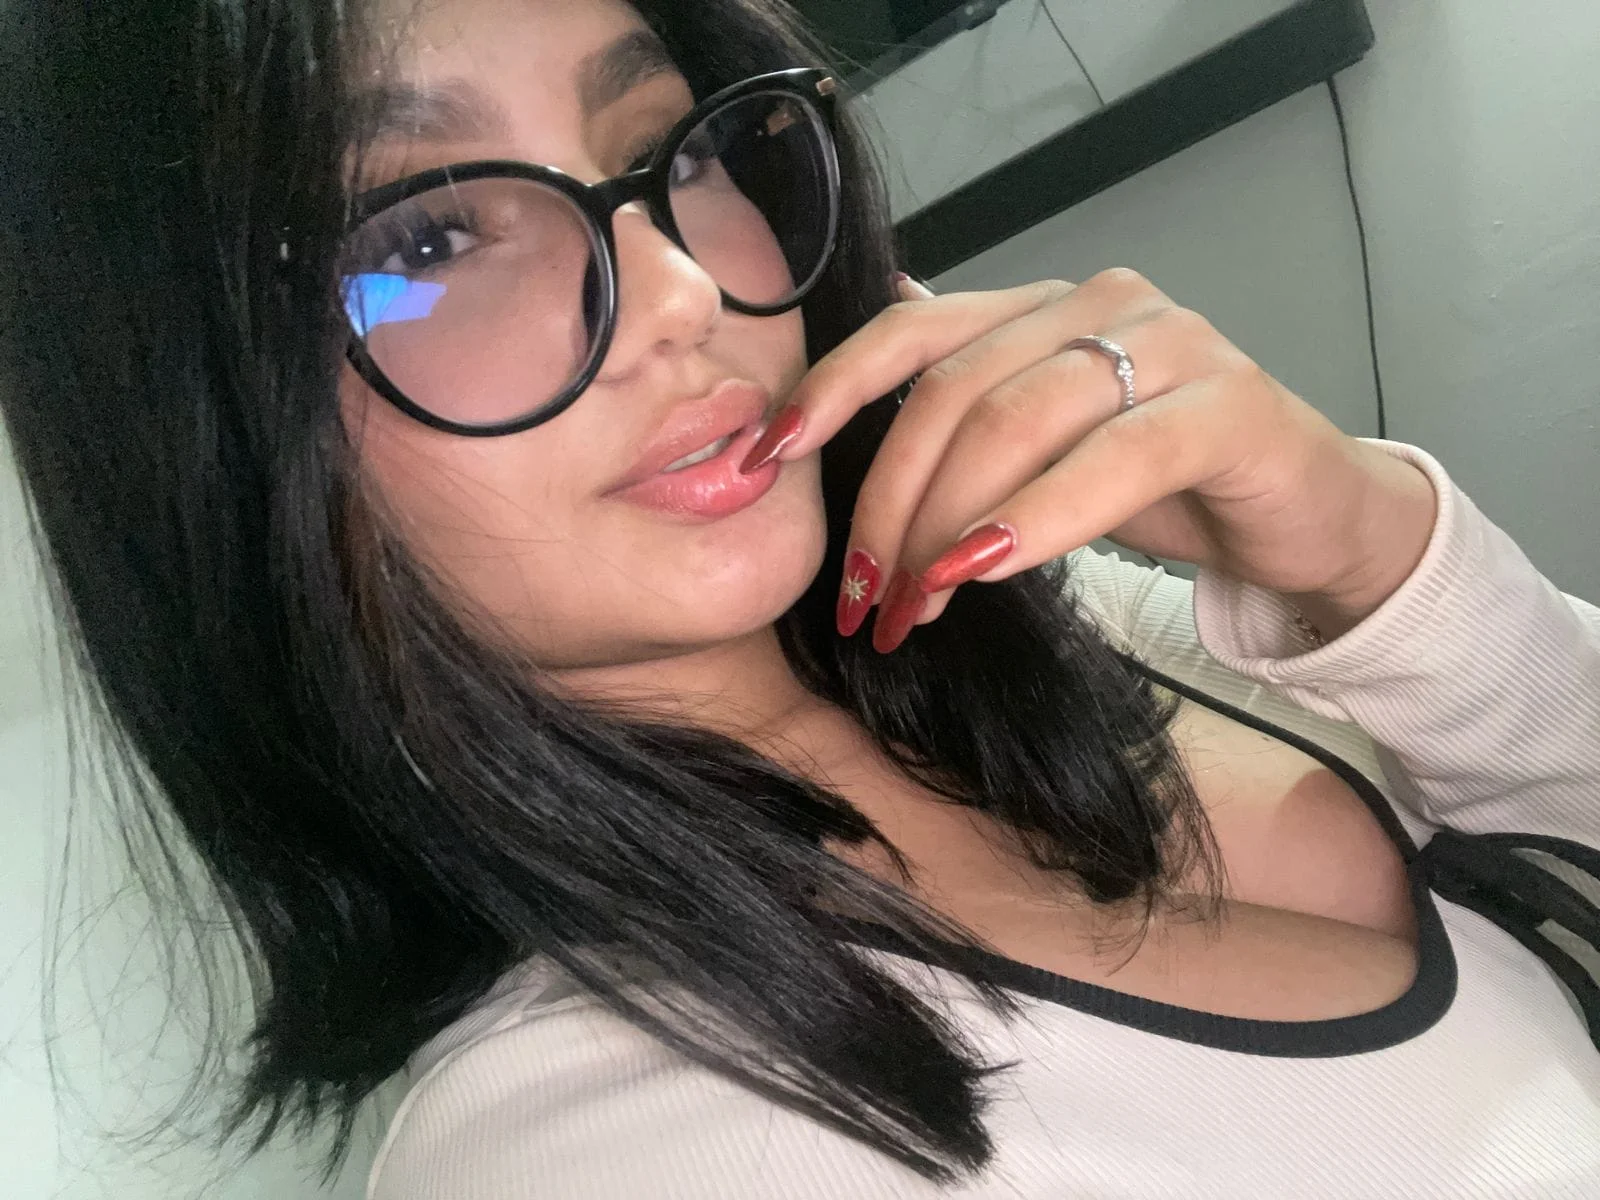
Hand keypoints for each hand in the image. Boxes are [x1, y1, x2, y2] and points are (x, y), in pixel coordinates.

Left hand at [744, 269, 1436, 650]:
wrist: (1303, 516)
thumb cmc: (1162, 482)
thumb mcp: (1045, 445)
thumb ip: (971, 397)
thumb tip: (870, 349)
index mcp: (1040, 308)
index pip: (911, 330)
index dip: (830, 389)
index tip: (766, 460)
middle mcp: (1098, 304)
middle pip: (953, 393)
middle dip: (888, 504)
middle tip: (863, 598)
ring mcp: (1169, 343)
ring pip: (1017, 421)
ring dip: (947, 527)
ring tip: (914, 607)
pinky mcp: (1229, 404)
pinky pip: (1114, 458)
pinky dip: (1040, 517)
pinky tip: (989, 569)